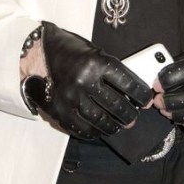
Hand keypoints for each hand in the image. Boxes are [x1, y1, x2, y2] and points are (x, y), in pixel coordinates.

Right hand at [25, 21, 152, 139]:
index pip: (128, 83)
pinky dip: (95, 132)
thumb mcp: (94, 53)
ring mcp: (72, 99)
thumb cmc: (70, 51)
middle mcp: (84, 82)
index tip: (146, 100)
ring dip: (114, 125)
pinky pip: (83, 128)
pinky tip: (101, 130)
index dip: (141, 95)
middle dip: (130, 114)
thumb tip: (131, 91)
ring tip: (119, 125)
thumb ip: (111, 71)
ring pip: (101, 120)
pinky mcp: (60, 111)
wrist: (37, 53)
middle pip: (116, 105)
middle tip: (133, 117)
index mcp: (96, 64)